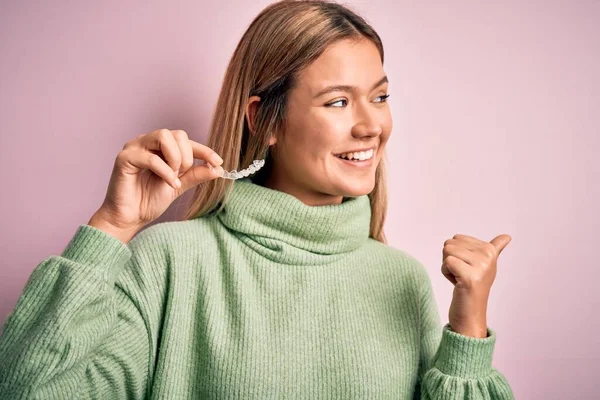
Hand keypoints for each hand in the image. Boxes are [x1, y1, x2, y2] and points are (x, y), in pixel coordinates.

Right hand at [89, 129, 223, 242]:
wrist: (129, 218)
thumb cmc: (149, 200)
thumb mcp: (179, 185)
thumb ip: (195, 174)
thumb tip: (218, 168)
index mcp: (159, 146)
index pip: (185, 140)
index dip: (204, 150)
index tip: (218, 162)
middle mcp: (146, 142)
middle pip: (177, 134)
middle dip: (187, 156)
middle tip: (183, 174)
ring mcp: (134, 147)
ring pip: (164, 136)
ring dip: (175, 158)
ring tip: (174, 177)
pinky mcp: (124, 158)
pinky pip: (151, 158)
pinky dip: (165, 171)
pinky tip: (169, 184)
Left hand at [442, 234, 511, 336]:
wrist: (471, 313)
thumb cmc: (474, 286)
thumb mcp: (486, 264)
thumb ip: (495, 248)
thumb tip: (507, 236)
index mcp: (490, 250)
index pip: (457, 238)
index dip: (456, 253)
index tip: (469, 267)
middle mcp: (488, 256)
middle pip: (450, 244)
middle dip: (450, 259)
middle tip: (463, 274)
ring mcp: (480, 266)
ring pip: (447, 251)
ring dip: (448, 267)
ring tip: (460, 278)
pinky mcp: (469, 277)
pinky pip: (446, 263)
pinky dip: (446, 273)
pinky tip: (458, 283)